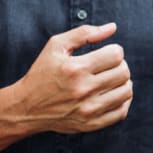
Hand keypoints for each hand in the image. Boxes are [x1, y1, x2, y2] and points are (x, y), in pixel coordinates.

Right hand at [14, 22, 132, 132]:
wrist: (26, 107)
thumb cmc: (42, 72)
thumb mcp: (56, 46)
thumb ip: (84, 33)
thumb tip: (113, 27)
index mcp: (76, 68)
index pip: (116, 55)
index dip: (115, 50)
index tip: (107, 53)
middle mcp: (83, 90)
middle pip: (123, 72)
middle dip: (120, 65)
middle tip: (110, 66)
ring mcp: (89, 110)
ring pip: (126, 92)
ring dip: (124, 82)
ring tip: (112, 79)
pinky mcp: (91, 124)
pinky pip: (121, 112)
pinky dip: (122, 101)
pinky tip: (113, 94)